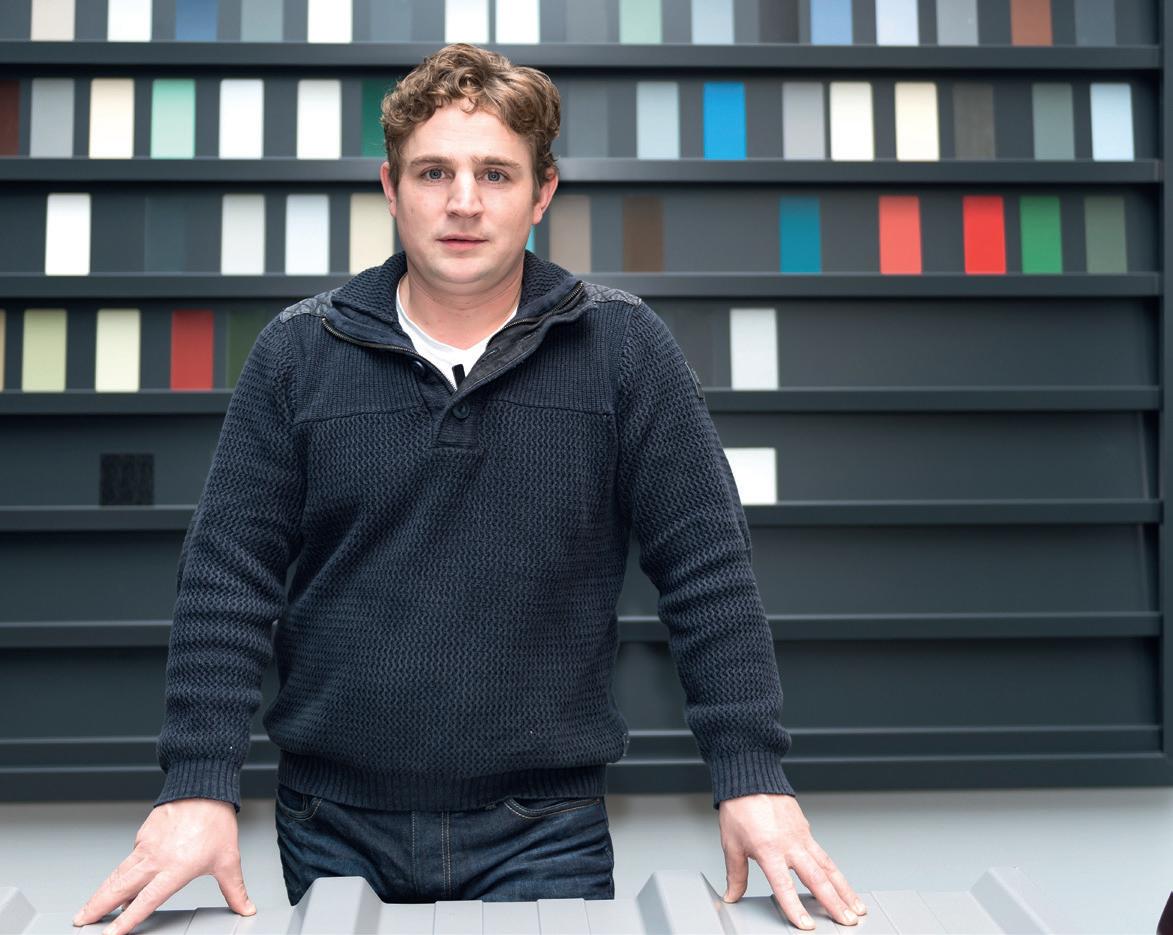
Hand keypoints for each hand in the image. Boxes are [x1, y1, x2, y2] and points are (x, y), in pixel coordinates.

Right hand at [72, 798, 255, 933]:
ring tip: (88, 909)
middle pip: (120, 889)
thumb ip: (235, 889)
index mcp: (175, 869)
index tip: (111, 934)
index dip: (127, 920)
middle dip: (98, 908)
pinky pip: (129, 858)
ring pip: (118, 874)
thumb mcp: (228, 859)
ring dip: (101, 892)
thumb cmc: (216, 821)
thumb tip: (246, 908)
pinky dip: (119, 872)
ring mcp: (146, 846)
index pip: (146, 901)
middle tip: (82, 922)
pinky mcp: (143, 835)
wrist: (204, 786)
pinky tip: (119, 881)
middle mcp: (156, 859)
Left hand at [719, 792, 864, 929]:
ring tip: (857, 908)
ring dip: (844, 889)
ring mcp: (801, 836)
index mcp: (768, 849)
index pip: (784, 885)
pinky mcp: (806, 829)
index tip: (807, 925)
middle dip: (834, 903)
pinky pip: (823, 854)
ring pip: (828, 866)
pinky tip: (842, 884)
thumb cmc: (739, 807)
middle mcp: (790, 844)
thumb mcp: (731, 843)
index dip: (795, 907)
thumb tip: (732, 895)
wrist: (750, 776)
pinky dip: (835, 871)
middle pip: (817, 878)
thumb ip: (736, 874)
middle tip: (848, 921)